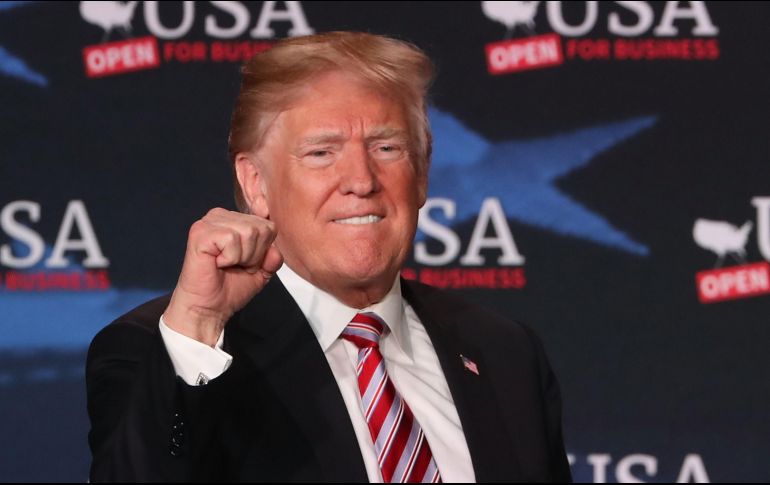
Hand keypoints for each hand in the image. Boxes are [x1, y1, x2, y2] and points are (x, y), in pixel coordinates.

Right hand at [163, 208, 282, 345]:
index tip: (246, 262)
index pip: (268, 224)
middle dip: (255, 254)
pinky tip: (217, 263)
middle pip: (261, 228)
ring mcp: (210, 222)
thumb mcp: (262, 270)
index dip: (263, 250)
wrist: (209, 308)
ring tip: (227, 264)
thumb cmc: (230, 288)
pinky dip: (230, 258)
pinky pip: (232, 239)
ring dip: (243, 257)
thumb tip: (274, 249)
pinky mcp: (200, 232)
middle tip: (236, 265)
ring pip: (249, 232)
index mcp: (235, 220)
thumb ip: (273, 256)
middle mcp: (222, 216)